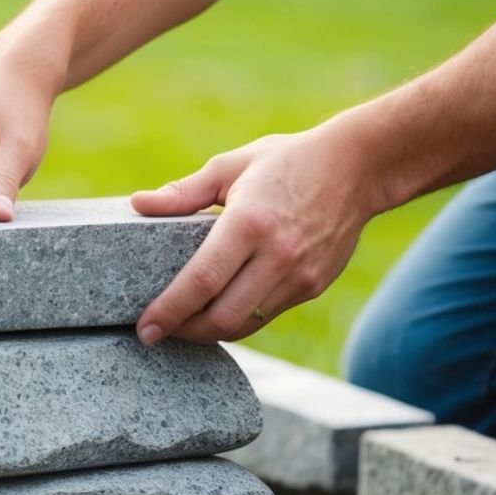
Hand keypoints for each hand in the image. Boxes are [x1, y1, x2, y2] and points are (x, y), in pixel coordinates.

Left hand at [131, 121, 376, 343]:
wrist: (357, 168)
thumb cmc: (285, 162)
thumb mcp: (231, 166)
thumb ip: (183, 193)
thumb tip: (138, 204)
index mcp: (249, 222)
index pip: (202, 280)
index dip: (170, 310)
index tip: (146, 328)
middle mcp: (277, 255)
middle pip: (222, 317)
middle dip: (184, 332)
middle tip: (158, 330)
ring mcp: (299, 275)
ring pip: (245, 325)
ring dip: (209, 332)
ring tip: (183, 324)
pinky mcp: (312, 286)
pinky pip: (266, 316)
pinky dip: (238, 320)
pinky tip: (219, 311)